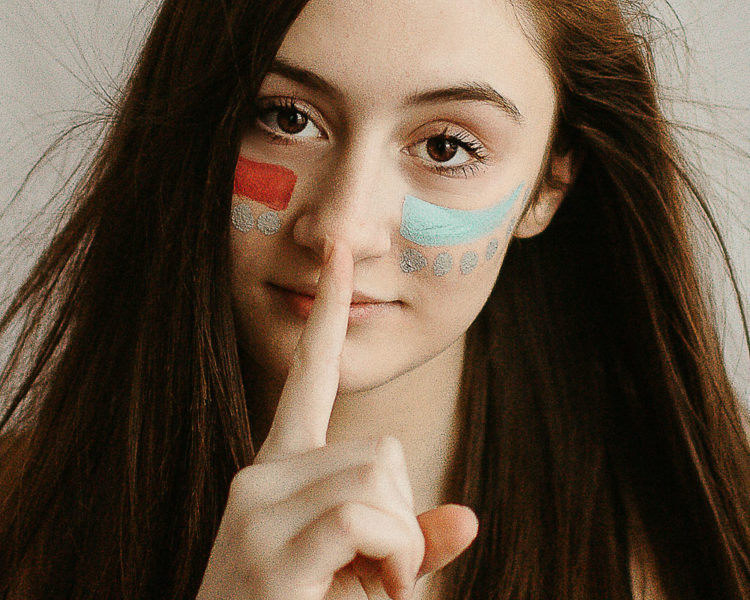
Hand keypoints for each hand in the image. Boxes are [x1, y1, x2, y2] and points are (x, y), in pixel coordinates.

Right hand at [196, 241, 477, 599]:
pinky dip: (393, 560)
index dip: (327, 316)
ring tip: (359, 589)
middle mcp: (261, 475)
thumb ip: (411, 543)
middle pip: (383, 448)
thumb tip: (469, 519)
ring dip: (399, 545)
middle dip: (400, 516)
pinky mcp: (267, 543)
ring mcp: (258, 506)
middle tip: (367, 577)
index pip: (308, 376)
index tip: (337, 254)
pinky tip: (361, 592)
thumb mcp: (363, 578)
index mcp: (281, 473)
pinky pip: (367, 514)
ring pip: (382, 476)